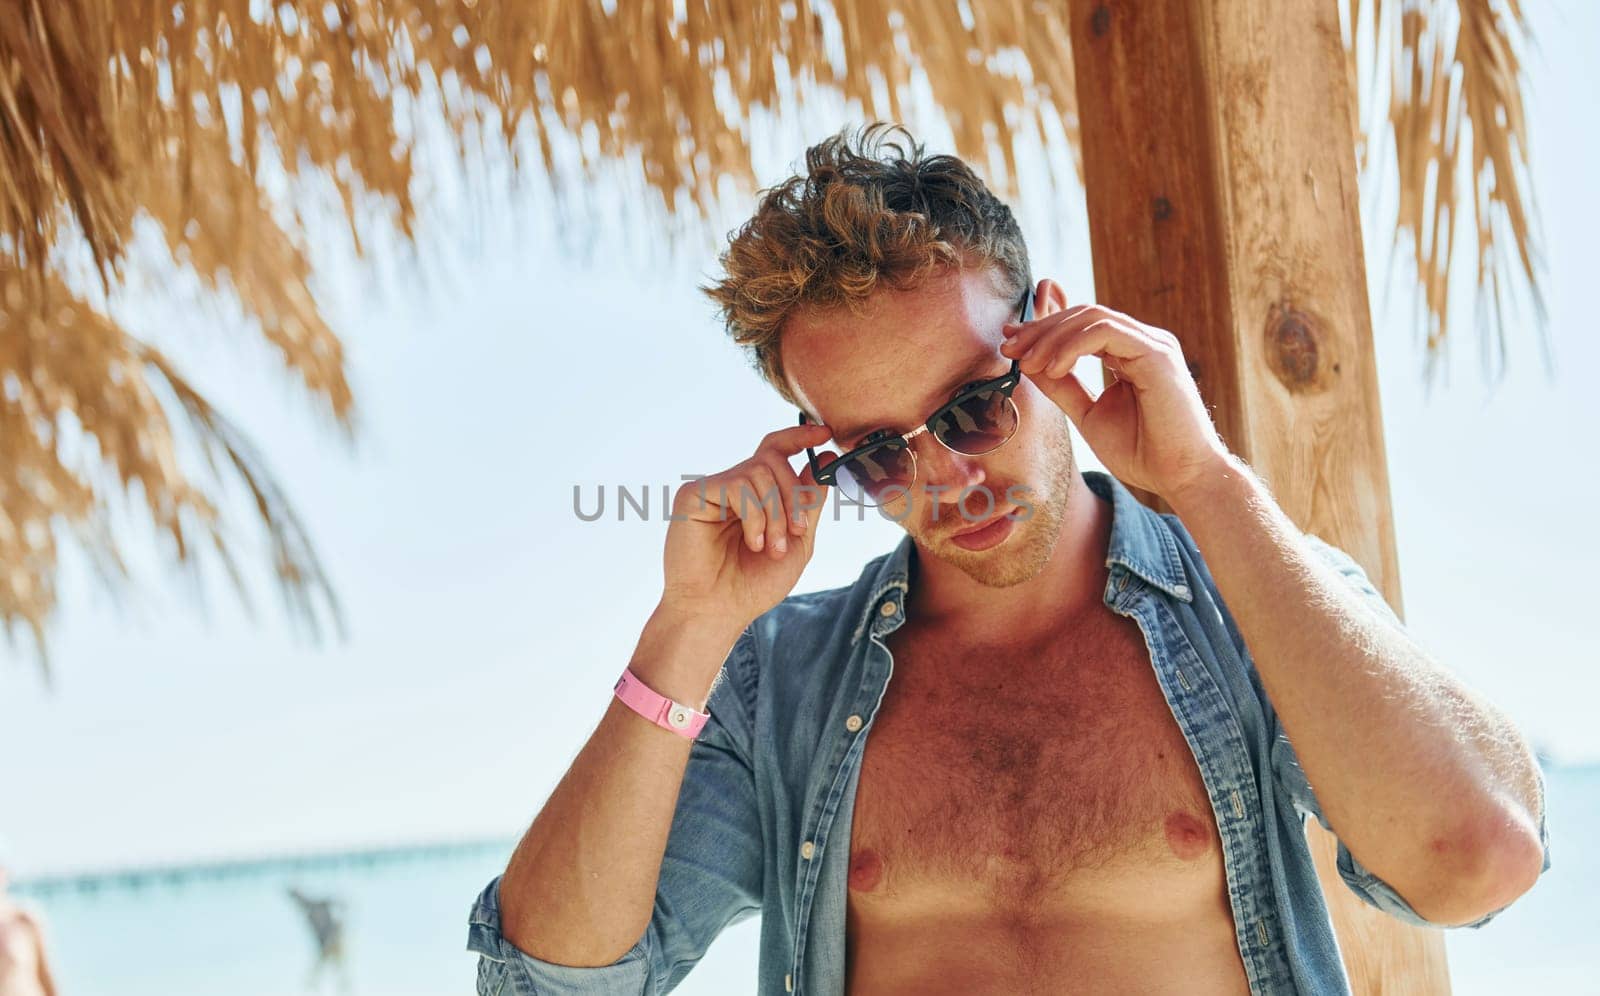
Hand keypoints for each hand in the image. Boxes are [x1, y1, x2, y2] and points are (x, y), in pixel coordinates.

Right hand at [659, 423, 832, 633]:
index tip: (824, 434)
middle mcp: (734, 487)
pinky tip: (752, 542)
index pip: (776, 451)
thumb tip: (826, 460)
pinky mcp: (694, 495)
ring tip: (771, 547)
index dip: (800, 437)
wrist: (718, 611)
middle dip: (794, 494)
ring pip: (760, 472)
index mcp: (757, 495)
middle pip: (773, 459)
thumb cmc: (753, 584)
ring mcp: (713, 489)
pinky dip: (755, 516)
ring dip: (776, 513)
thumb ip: (810, 502)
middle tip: (798, 530)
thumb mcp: (798, 541)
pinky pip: (738, 486)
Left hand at [1000, 302, 1230, 500]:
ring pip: (1092, 317)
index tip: (1010, 344)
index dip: (1043, 329)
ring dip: (1051, 337)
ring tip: (1027, 363)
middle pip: (1083, 315)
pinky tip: (1054, 368)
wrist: (1181, 477)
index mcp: (1130, 353)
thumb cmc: (1143, 453)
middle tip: (1009, 349)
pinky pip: (1106, 332)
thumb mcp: (1088, 413)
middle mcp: (1143, 342)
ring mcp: (1153, 344)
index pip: (1082, 325)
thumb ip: (1062, 386)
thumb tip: (1028, 363)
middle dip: (1040, 329)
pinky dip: (1073, 346)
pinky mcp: (1157, 353)